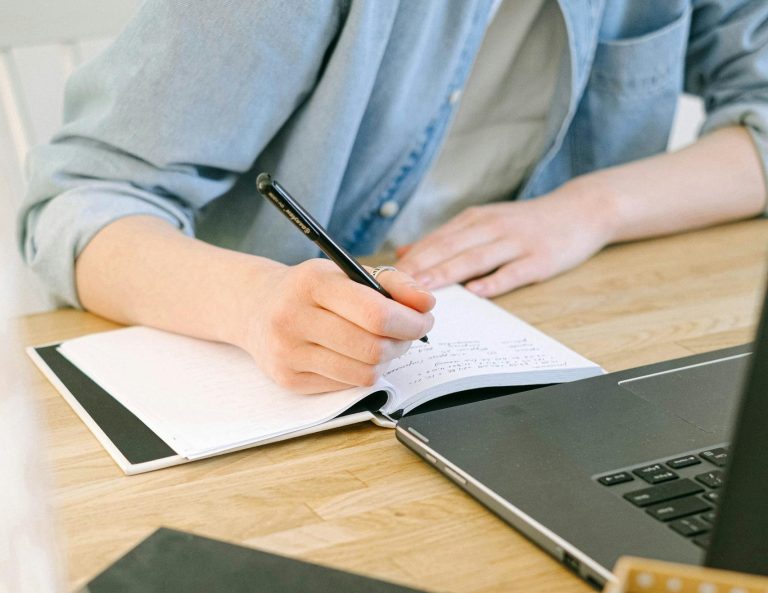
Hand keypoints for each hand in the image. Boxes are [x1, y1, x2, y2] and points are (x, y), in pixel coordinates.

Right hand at [238, 259, 434, 393]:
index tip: (424, 319)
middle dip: (403, 343)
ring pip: (364, 373)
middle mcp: (294, 318)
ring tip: (383, 344)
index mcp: (312, 283)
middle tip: (407, 333)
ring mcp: (288, 353)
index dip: (410, 322)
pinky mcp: (289, 379)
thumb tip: (427, 303)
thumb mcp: (346, 273)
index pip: (376, 314)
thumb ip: (393, 283)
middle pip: (373, 348)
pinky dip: (361, 372)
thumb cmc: (310, 289)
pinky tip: (354, 355)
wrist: (256, 308)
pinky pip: (347, 385)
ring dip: (386, 360)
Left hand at [395, 179, 615, 296]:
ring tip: (424, 289)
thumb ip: (446, 238)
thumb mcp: (484, 222)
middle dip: (420, 267)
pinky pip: (514, 271)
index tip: (385, 277)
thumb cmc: (526, 223)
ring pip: (476, 258)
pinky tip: (477, 292)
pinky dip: (494, 281)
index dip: (410, 259)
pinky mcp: (540, 258)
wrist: (581, 210)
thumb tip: (404, 253)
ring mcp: (516, 242)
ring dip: (448, 273)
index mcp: (475, 220)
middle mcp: (492, 227)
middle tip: (394, 287)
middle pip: (450, 248)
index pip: (436, 240)